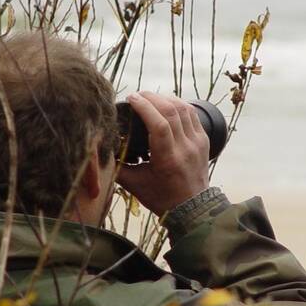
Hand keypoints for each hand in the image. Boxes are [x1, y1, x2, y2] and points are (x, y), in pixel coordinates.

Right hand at [116, 91, 209, 215]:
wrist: (192, 209)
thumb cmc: (161, 198)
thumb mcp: (135, 185)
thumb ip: (118, 166)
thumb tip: (100, 148)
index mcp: (168, 160)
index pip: (159, 124)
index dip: (144, 106)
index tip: (131, 98)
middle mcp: (185, 148)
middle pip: (171, 111)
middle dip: (152, 97)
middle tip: (137, 95)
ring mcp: (197, 143)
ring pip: (183, 108)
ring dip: (165, 98)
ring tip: (150, 97)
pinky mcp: (204, 140)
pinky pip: (192, 114)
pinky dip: (178, 104)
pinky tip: (166, 104)